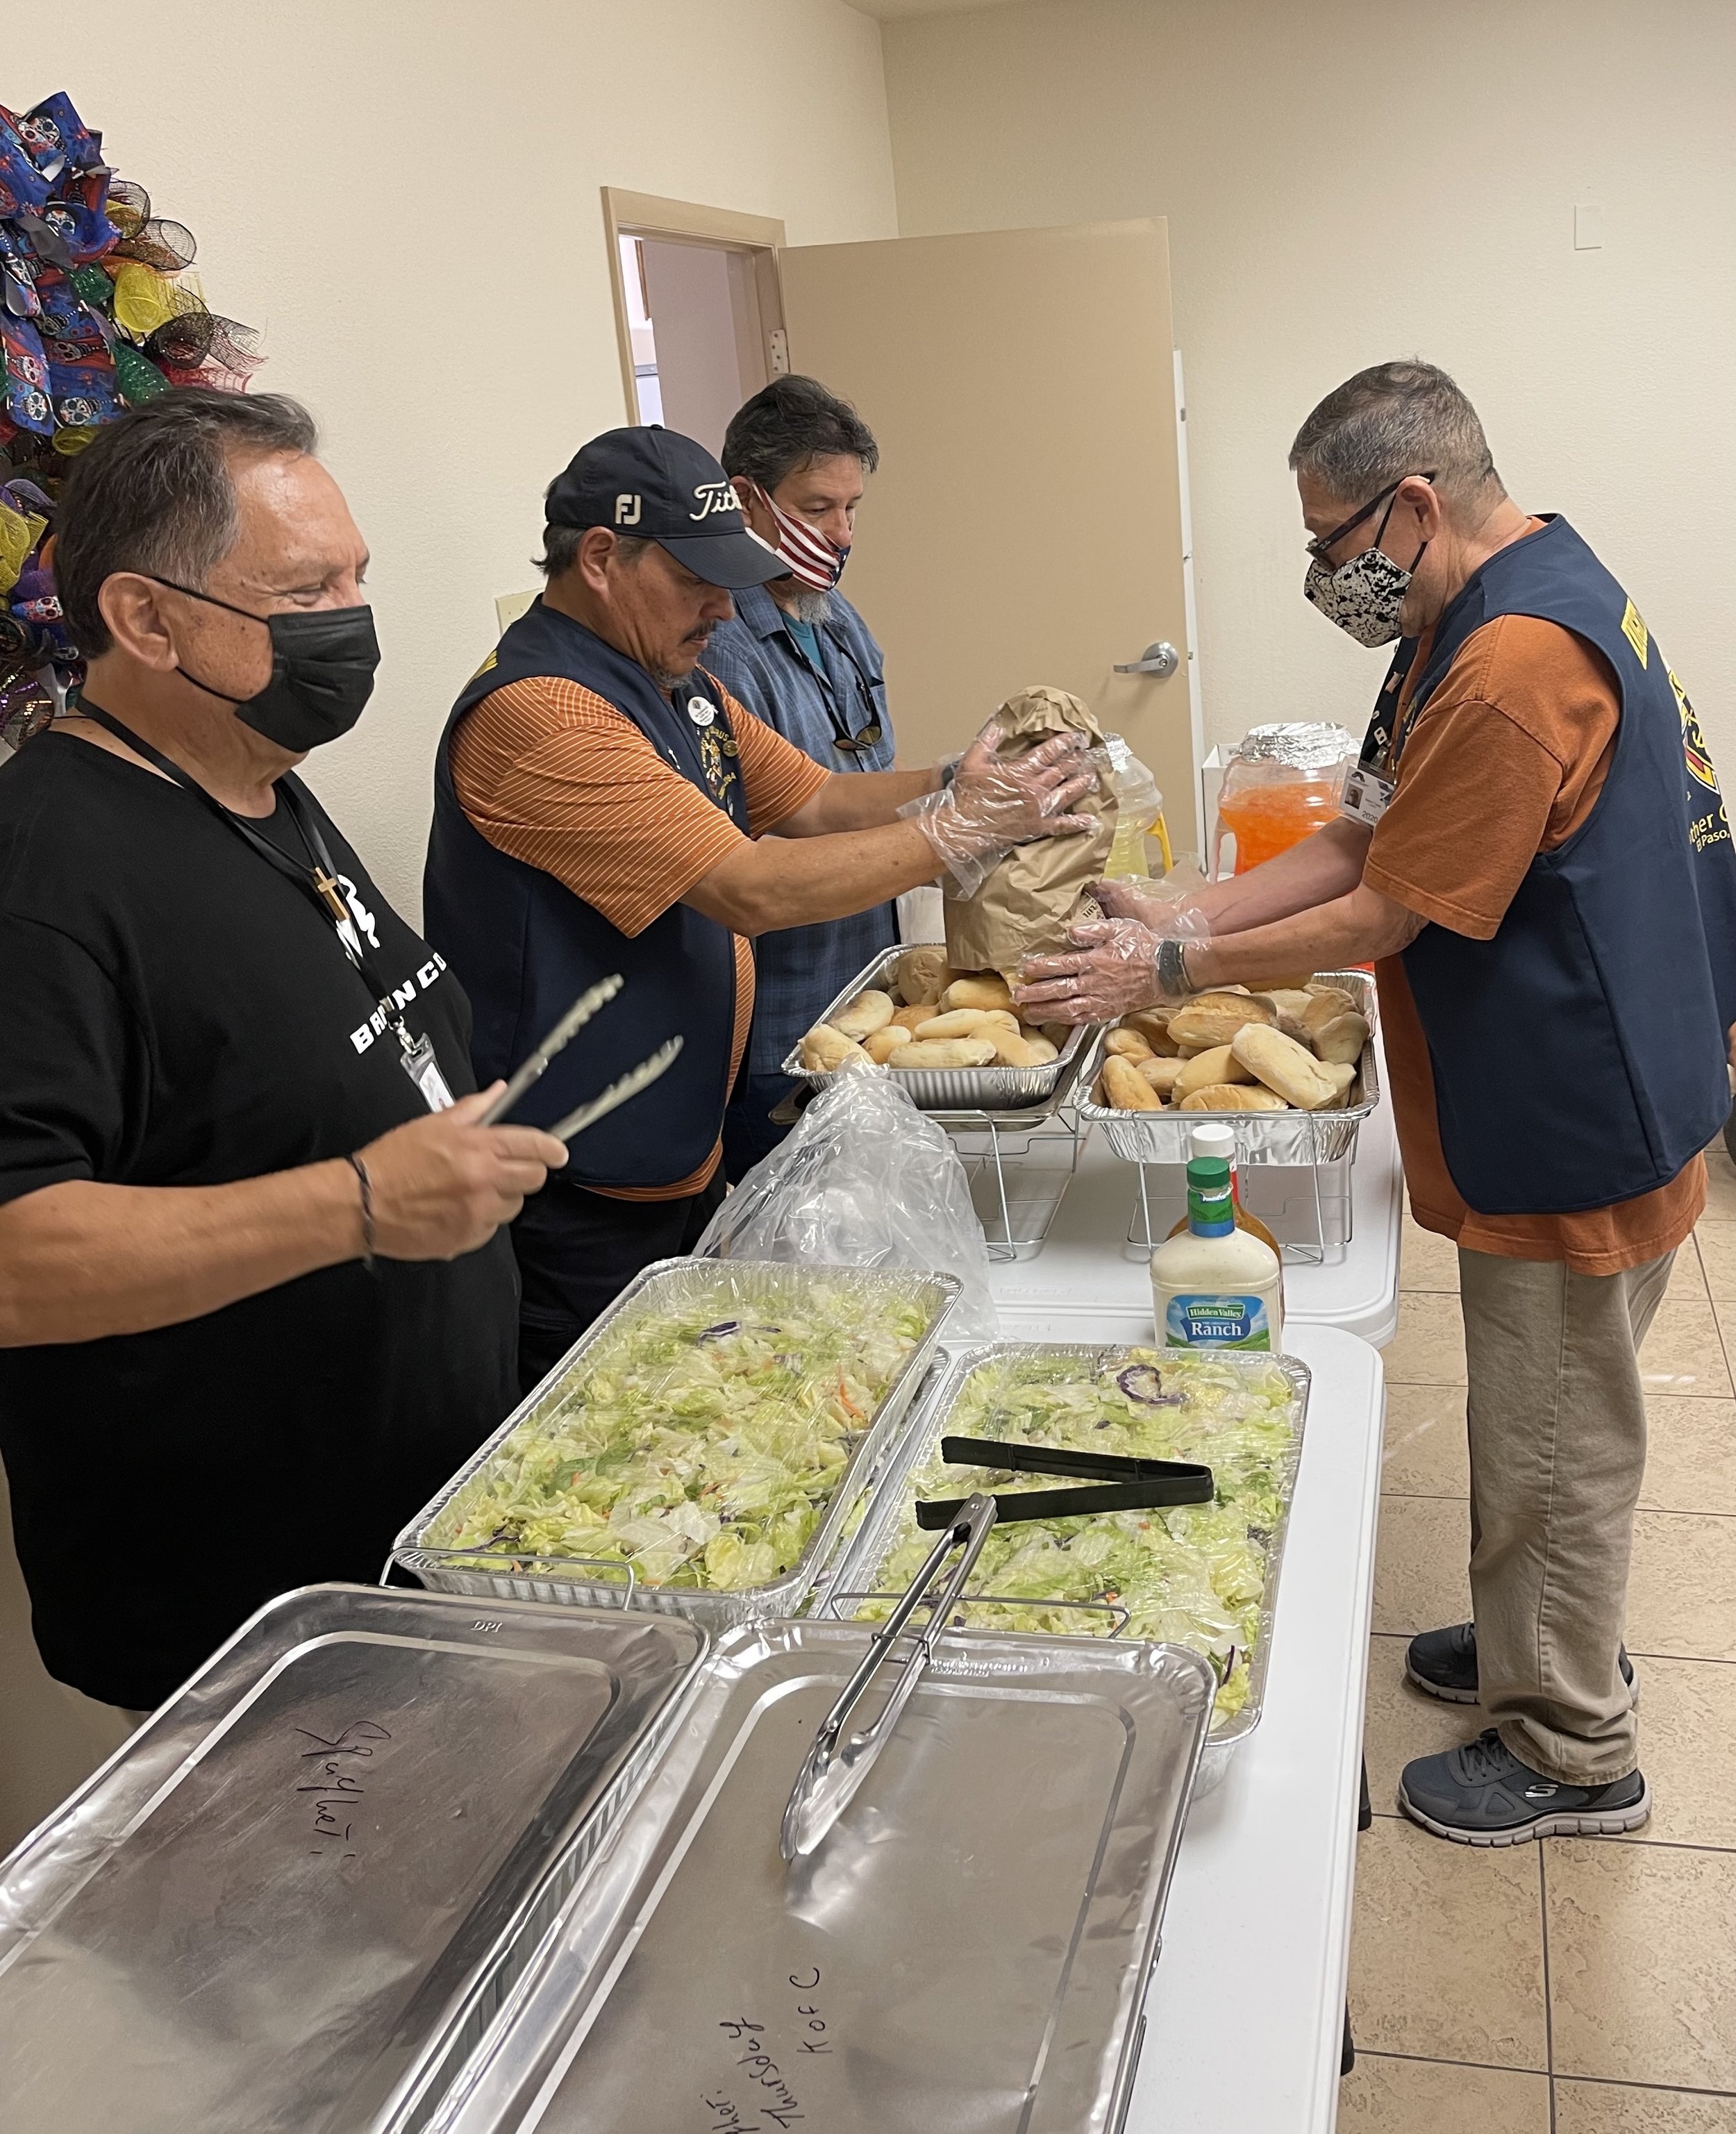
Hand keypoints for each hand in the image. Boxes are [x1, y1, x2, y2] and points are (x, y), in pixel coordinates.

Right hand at [355, 1087, 566, 1260]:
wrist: (362, 1203)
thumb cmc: (392, 1162)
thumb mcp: (434, 1124)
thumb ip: (474, 1109)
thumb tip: (499, 1091)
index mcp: (477, 1148)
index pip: (533, 1146)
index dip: (551, 1149)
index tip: (558, 1152)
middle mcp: (483, 1181)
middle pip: (534, 1179)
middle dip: (526, 1172)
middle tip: (505, 1168)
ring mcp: (477, 1213)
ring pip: (513, 1205)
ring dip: (501, 1197)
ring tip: (469, 1189)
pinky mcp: (467, 1238)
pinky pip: (491, 1228)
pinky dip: (481, 1218)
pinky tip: (455, 1208)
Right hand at [951, 719, 1098, 845]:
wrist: (964, 827)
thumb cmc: (967, 795)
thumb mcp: (973, 760)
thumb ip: (988, 739)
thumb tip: (999, 721)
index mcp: (1021, 771)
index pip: (1049, 752)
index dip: (1065, 742)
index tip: (1077, 737)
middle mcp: (1034, 789)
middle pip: (1062, 770)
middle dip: (1077, 760)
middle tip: (1088, 753)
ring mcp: (1038, 809)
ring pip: (1067, 794)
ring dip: (1082, 784)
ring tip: (1092, 777)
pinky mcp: (1037, 827)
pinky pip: (1061, 825)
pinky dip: (1076, 823)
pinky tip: (1089, 820)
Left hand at [1015, 917, 1180, 1023]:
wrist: (1168, 970)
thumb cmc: (1144, 946)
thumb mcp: (1120, 928)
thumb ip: (1093, 929)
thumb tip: (1069, 931)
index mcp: (1096, 960)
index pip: (1062, 964)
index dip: (1041, 967)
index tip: (1025, 969)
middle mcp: (1096, 982)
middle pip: (1059, 990)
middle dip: (1036, 994)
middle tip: (1018, 996)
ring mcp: (1102, 999)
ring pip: (1068, 1009)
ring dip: (1046, 1011)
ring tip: (1029, 1013)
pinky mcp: (1109, 1011)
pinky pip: (1084, 1019)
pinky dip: (1067, 1021)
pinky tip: (1055, 1020)